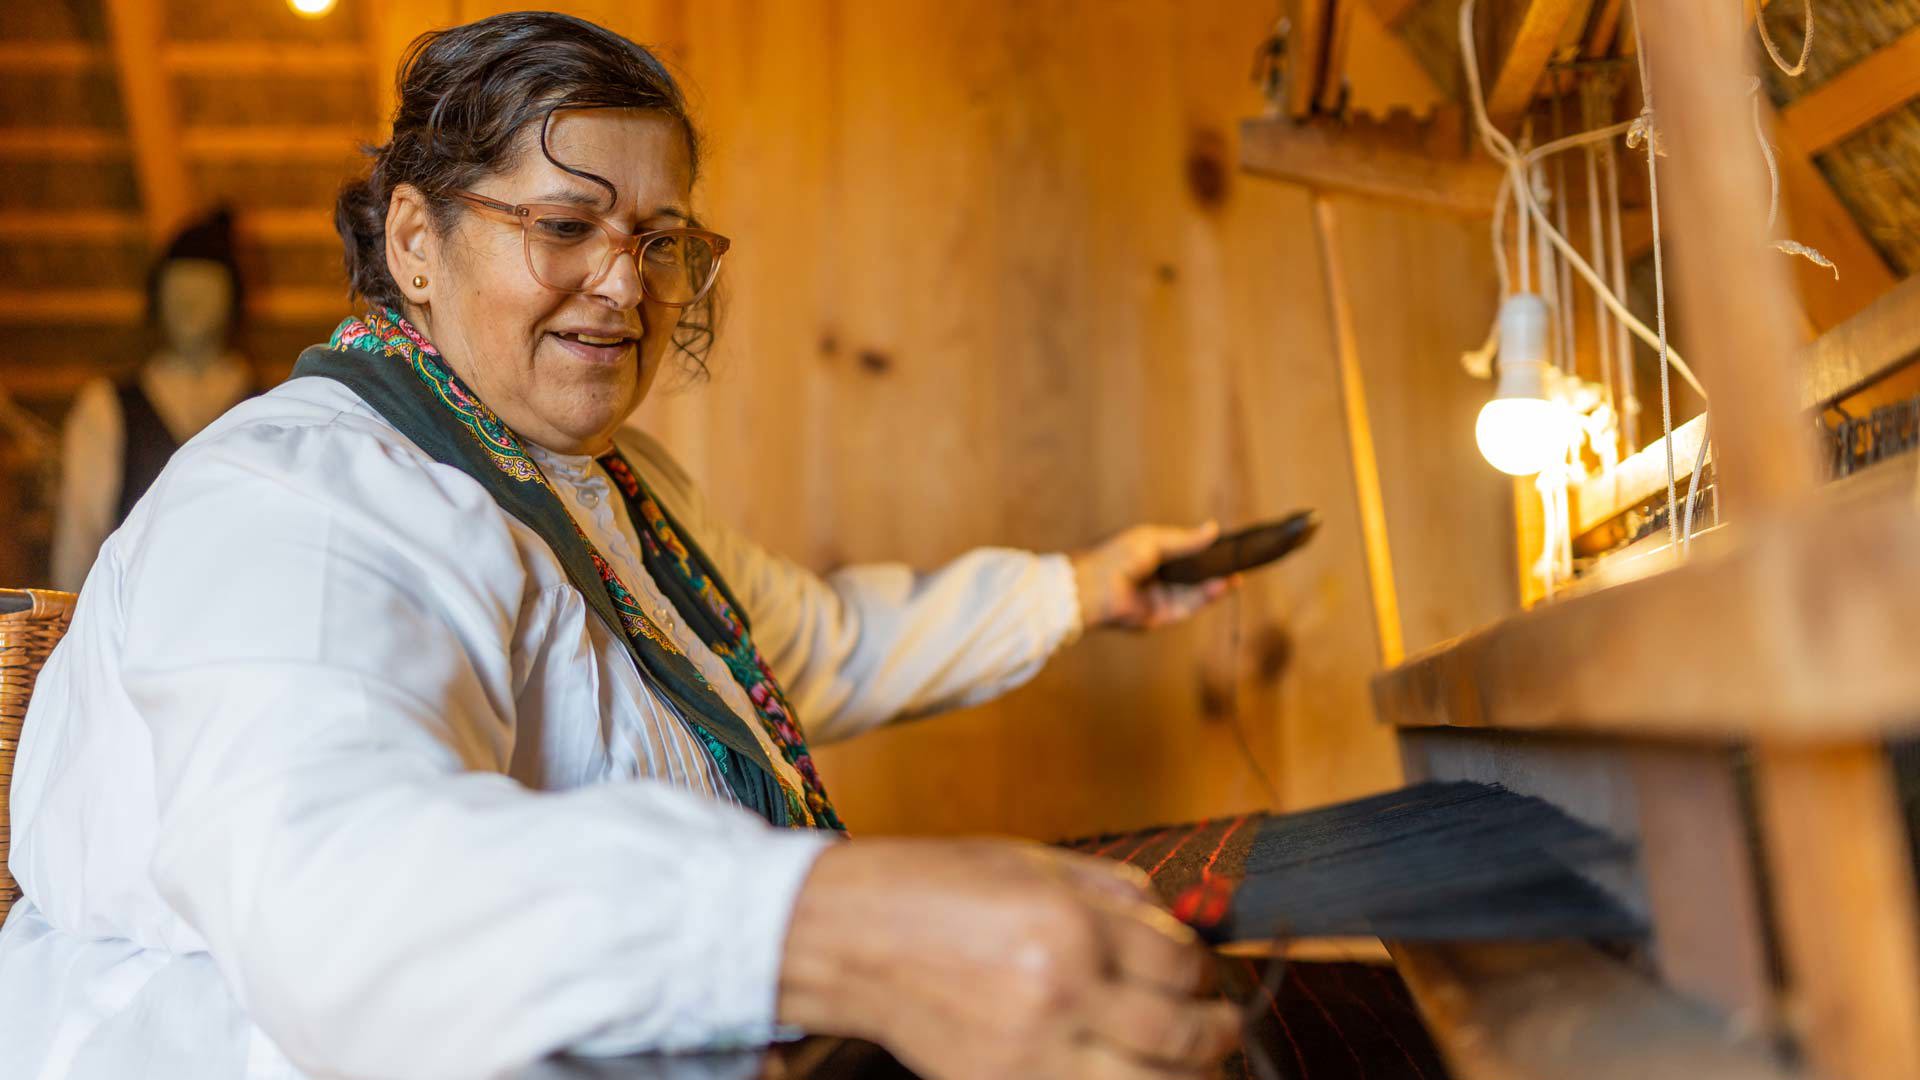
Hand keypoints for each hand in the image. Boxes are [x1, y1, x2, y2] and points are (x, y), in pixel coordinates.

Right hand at [780, 839, 1240, 1079]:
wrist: (851, 936)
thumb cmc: (932, 888)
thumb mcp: (1031, 862)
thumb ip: (1113, 890)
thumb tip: (1178, 922)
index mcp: (1070, 923)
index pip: (1180, 962)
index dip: (1204, 967)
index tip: (1201, 970)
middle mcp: (1058, 990)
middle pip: (1182, 1033)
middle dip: (1217, 1030)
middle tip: (1222, 1025)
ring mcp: (1031, 1051)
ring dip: (1187, 1075)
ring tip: (1192, 1061)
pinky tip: (1129, 1072)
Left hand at [1070, 522, 1238, 631]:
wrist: (1095, 586)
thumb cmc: (1117, 556)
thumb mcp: (1154, 540)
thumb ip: (1185, 540)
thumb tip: (1214, 528)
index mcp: (1154, 556)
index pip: (1188, 554)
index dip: (1209, 552)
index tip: (1231, 547)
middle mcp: (1159, 578)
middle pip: (1195, 576)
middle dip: (1217, 571)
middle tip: (1240, 564)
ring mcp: (1160, 598)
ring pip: (1195, 593)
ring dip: (1216, 585)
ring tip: (1236, 576)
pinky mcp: (1160, 616)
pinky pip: (1188, 607)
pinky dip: (1205, 598)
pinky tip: (1221, 586)